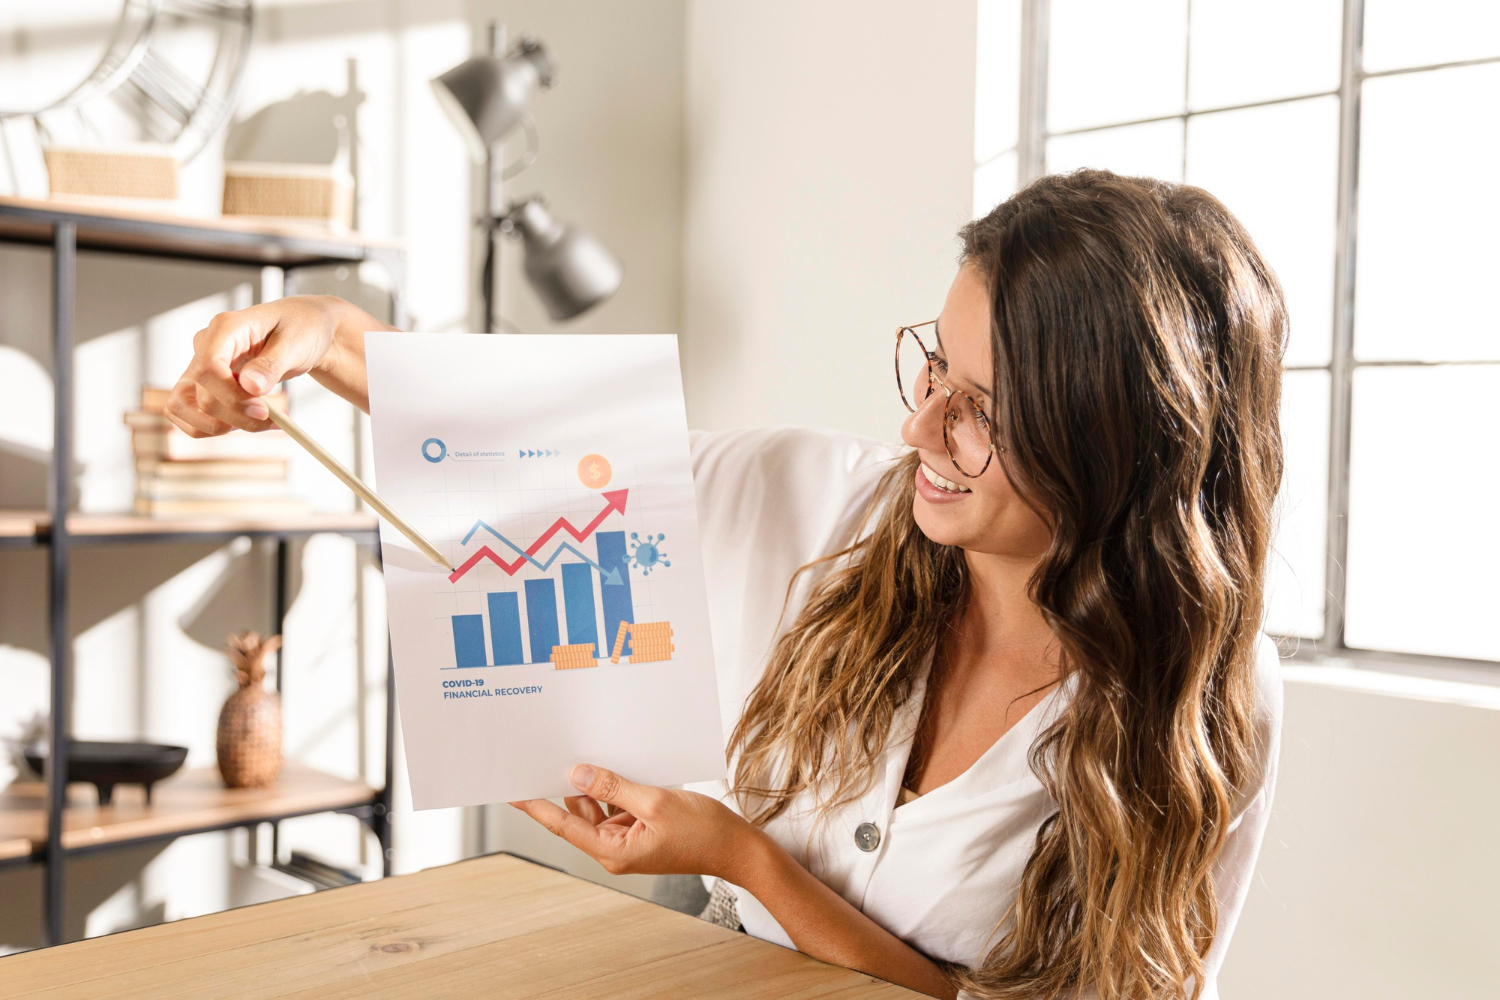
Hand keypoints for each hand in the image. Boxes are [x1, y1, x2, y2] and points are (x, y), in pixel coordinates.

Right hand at [164, 295, 350, 436]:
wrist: (302, 332)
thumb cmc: (300, 329)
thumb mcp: (296, 343)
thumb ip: (271, 364)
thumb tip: (249, 386)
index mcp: (225, 328)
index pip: (208, 367)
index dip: (231, 396)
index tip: (263, 410)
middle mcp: (204, 346)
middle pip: (201, 395)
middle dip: (237, 416)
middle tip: (274, 420)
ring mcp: (199, 366)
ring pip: (182, 407)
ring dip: (221, 426)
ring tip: (260, 422)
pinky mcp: (201, 385)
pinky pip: (188, 414)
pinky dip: (214, 427)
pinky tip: (246, 423)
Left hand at [510, 764, 764, 882]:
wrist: (738, 848)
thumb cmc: (703, 831)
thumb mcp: (655, 802)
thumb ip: (614, 787)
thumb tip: (577, 774)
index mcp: (613, 851)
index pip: (562, 825)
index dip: (535, 806)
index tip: (512, 790)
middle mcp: (614, 849)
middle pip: (578, 814)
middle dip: (569, 786)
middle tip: (551, 754)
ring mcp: (627, 841)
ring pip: (598, 808)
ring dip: (596, 785)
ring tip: (588, 753)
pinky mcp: (640, 832)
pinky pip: (617, 808)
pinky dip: (615, 789)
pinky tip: (617, 767)